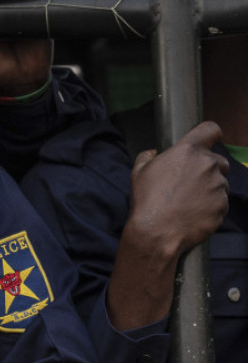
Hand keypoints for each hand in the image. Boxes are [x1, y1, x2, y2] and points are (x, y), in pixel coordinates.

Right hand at [125, 121, 228, 258]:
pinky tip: (193, 213)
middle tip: (190, 184)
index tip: (207, 142)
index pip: (211, 130)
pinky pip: (221, 202)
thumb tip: (153, 153)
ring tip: (189, 202)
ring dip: (210, 189)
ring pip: (220, 183)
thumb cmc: (147, 200)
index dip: (209, 135)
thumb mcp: (138, 172)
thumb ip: (147, 156)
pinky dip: (211, 206)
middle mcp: (208, 164)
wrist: (156, 231)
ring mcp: (218, 186)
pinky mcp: (223, 206)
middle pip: (218, 160)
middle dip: (208, 170)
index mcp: (188, 151)